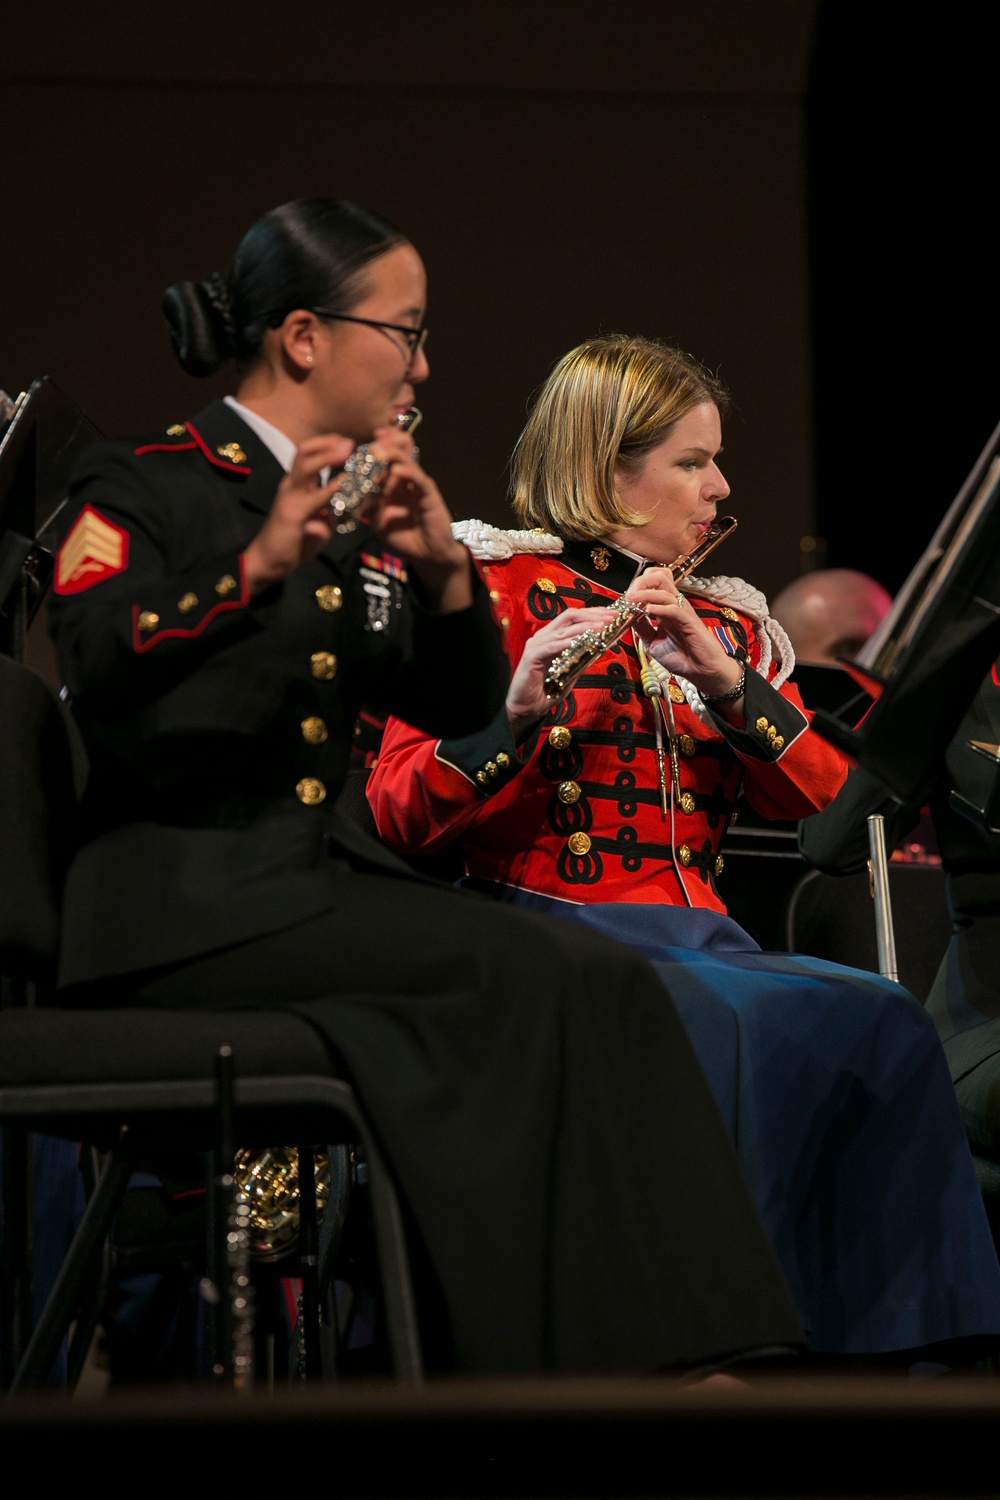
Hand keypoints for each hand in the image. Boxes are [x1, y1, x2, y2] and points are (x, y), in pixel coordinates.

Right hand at [243, 434, 354, 593]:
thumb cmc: (294, 540)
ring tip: (347, 451)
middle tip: (350, 443)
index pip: (309, 453)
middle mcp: (291, 484)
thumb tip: (353, 498)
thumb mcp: (319, 518)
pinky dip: (330, 487)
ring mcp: (290, 496)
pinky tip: (344, 483)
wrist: (270, 561)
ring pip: (306, 466)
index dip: (328, 443)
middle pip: (304, 451)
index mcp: (297, 483)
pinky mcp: (292, 513)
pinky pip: (313, 496)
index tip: (348, 443)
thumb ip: (332, 505)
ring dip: (327, 456)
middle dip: (328, 443)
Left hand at [364, 426, 472, 611]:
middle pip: (400, 449)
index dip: (375, 446)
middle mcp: (407, 478)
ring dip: (393, 454)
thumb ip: (366, 505)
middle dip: (385, 443)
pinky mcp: (429, 493)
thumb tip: (348, 494)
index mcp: (394, 480)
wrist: (427, 553)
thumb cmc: (403, 535)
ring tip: (380, 450)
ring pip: (407, 460)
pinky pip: (419, 479)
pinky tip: (397, 470)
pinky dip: (408, 472)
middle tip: (373, 442)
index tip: (360, 442)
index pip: (386, 456)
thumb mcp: (377, 520)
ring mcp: (418, 483)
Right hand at [505, 607, 617, 737]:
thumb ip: (582, 659)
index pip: (574, 618)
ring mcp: (537, 645)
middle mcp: (544, 637)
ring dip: (585, 627)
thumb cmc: (546, 691)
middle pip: (569, 616)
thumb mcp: (570, 673)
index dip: (593, 613)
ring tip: (601, 627)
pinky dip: (566, 643)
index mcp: (552, 638)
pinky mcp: (532, 656)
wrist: (527, 708)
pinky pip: (551, 647)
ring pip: (563, 630)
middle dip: (592, 615)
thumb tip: (601, 648)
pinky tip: (579, 641)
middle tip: (611, 617)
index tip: (612, 614)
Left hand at [627, 569, 744, 714]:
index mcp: (665, 608)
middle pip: (660, 577)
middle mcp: (674, 605)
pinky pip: (674, 609)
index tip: (625, 598)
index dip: (638, 585)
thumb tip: (626, 615)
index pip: (653, 583)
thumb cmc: (681, 656)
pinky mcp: (690, 621)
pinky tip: (648, 611)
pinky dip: (660, 608)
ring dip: (646, 593)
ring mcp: (682, 612)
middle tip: (629, 594)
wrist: (700, 671)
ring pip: (665, 590)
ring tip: (632, 600)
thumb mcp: (652, 642)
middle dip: (641, 582)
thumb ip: (641, 627)